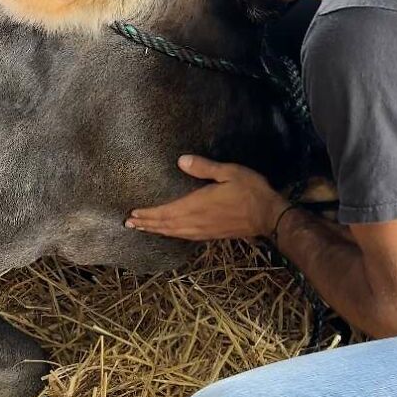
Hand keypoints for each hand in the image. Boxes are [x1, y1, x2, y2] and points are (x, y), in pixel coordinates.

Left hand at [125, 155, 284, 239]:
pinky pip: (184, 236)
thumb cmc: (250, 191)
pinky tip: (168, 232)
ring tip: (142, 228)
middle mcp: (196, 221)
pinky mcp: (210, 235)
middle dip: (146, 223)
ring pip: (173, 232)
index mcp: (197, 205)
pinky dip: (171, 234)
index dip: (148, 214)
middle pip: (165, 225)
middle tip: (129, 223)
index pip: (165, 212)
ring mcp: (203, 230)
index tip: (132, 214)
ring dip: (156, 230)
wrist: (267, 216)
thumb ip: (204, 167)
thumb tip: (181, 160)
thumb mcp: (229, 172)